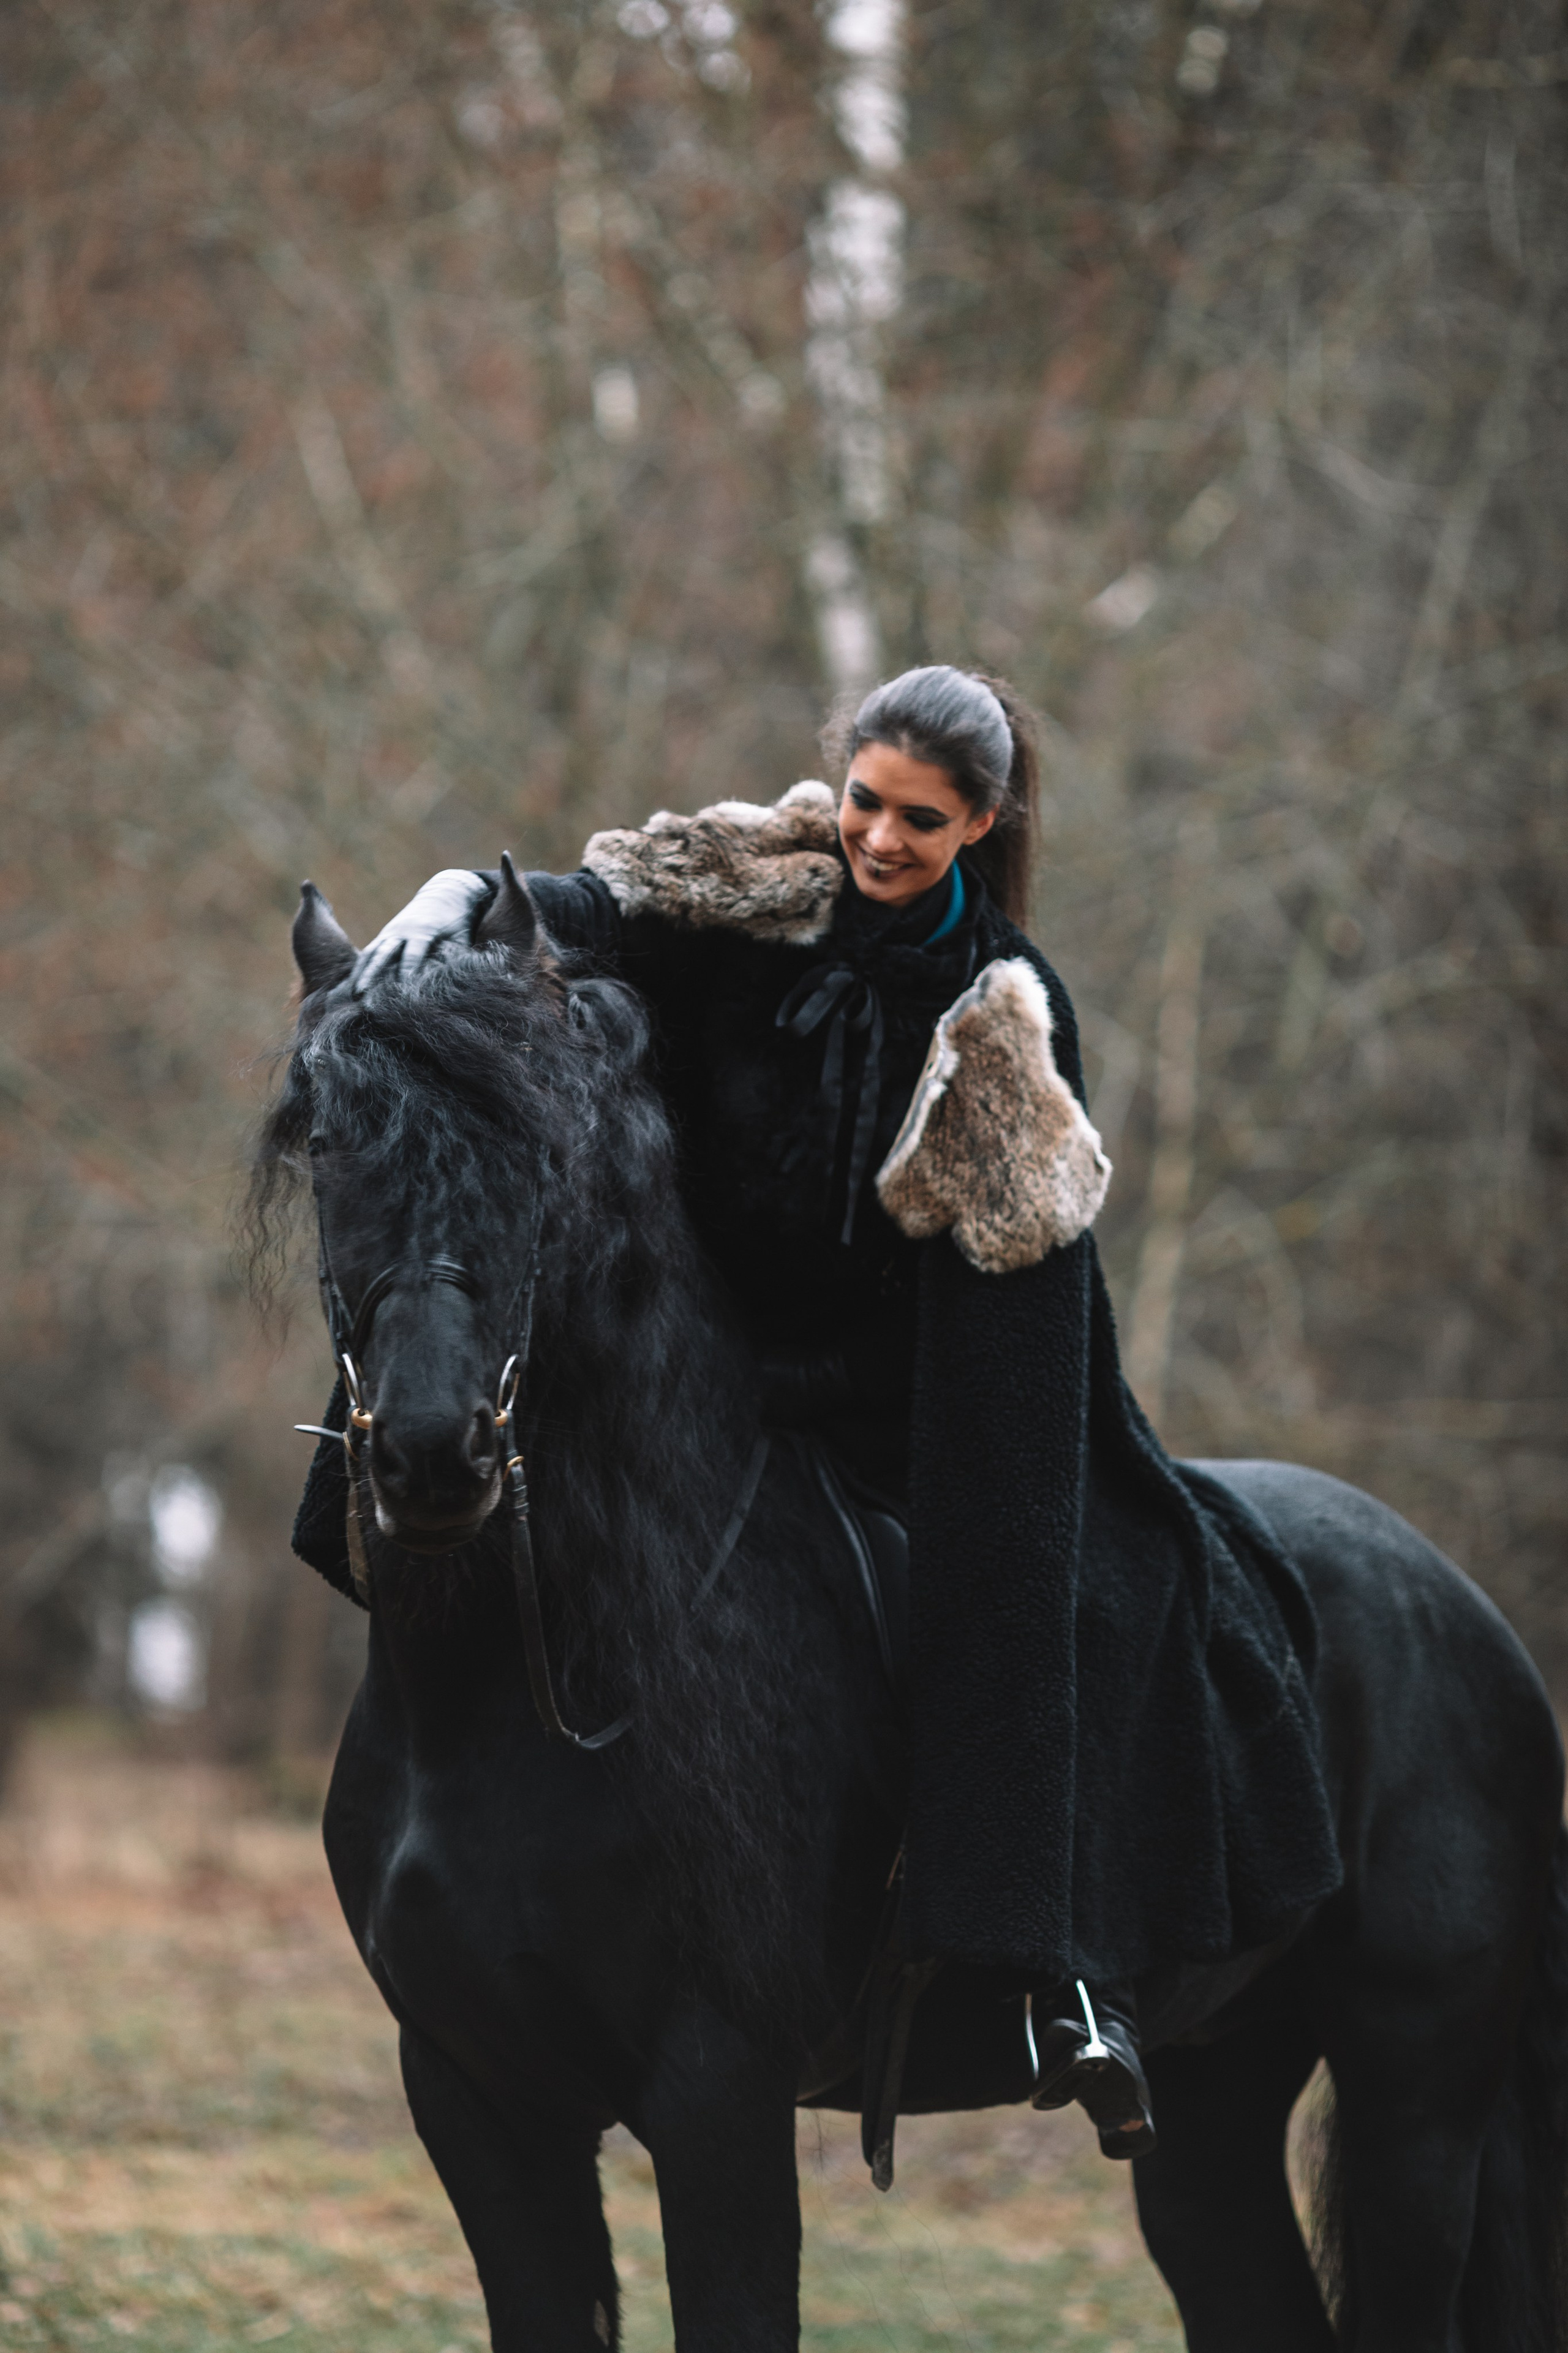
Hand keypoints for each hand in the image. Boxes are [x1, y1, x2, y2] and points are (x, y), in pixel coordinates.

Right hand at [351, 869, 489, 994]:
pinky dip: (360, 969)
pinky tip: (354, 987)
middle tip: (362, 994)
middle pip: (383, 953)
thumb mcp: (461, 936)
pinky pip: (369, 953)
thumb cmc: (457, 920)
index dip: (407, 971)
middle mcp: (401, 931)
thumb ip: (455, 956)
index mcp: (422, 930)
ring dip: (360, 973)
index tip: (401, 990)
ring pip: (371, 953)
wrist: (444, 895)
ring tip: (351, 995)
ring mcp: (390, 933)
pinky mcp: (385, 936)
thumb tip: (450, 982)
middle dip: (372, 974)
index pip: (412, 953)